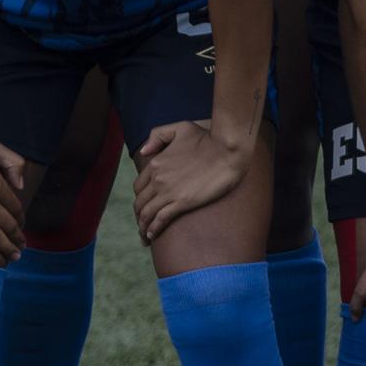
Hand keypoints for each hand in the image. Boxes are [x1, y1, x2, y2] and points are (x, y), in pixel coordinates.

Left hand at [132, 118, 252, 241]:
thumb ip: (157, 136)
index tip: (145, 207)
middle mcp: (158, 179)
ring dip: (142, 227)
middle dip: (138, 216)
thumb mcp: (180, 128)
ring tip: (145, 237)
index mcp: (156, 163)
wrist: (228, 149)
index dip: (140, 199)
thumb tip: (143, 152)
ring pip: (147, 214)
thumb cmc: (208, 138)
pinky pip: (160, 219)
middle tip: (143, 226)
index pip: (139, 187)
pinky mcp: (182, 202)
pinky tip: (152, 236)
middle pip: (140, 203)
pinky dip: (153, 229)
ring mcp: (169, 191)